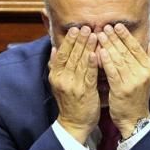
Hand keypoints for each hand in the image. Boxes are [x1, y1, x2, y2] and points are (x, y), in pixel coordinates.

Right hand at [49, 26, 99, 141]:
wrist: (73, 124)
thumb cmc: (70, 102)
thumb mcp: (58, 83)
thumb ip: (56, 66)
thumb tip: (53, 49)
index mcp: (55, 76)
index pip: (61, 54)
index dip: (68, 41)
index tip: (75, 29)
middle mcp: (62, 79)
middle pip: (70, 55)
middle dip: (79, 40)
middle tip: (86, 26)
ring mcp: (72, 85)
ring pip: (80, 62)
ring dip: (86, 47)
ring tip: (93, 34)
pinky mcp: (84, 92)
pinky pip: (88, 75)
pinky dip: (91, 63)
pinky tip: (96, 53)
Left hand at [97, 23, 149, 137]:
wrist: (135, 119)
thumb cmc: (138, 97)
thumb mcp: (148, 77)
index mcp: (149, 68)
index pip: (136, 47)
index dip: (126, 36)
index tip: (117, 26)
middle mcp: (143, 72)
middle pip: (126, 51)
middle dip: (114, 37)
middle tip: (104, 26)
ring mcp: (133, 81)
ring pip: (118, 59)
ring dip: (108, 45)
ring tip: (98, 35)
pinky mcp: (122, 89)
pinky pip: (112, 71)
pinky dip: (106, 60)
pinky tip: (99, 52)